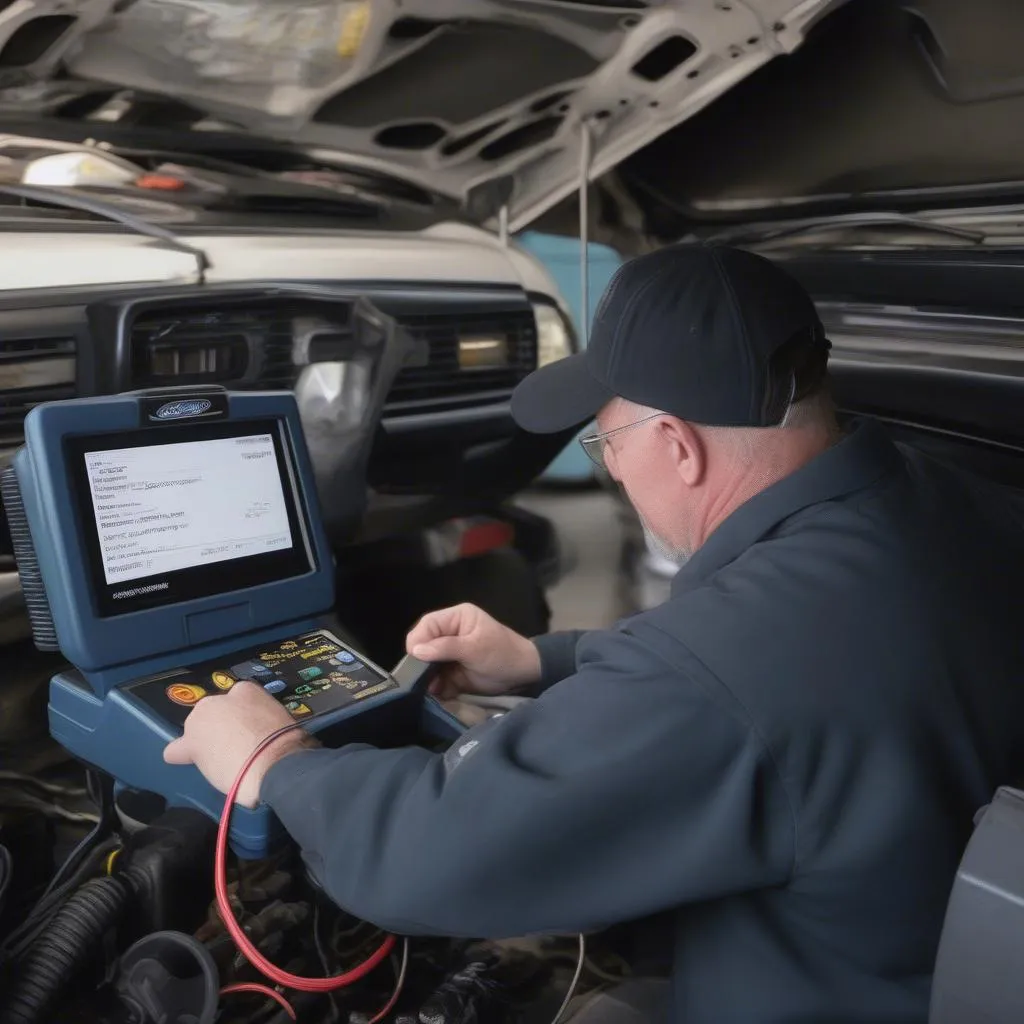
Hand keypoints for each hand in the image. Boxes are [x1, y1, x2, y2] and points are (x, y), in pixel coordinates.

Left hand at [163, 681, 316, 807]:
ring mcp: (202, 719)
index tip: (252, 732)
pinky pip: (176, 750)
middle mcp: (219, 698)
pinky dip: (182, 756)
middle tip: (237, 747)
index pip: (238, 701)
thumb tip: (262, 732)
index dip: (243, 719)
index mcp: (246, 690)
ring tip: (223, 761)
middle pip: (213, 714)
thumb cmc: (286, 742)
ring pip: (196, 731)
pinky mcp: (190, 743)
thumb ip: (263, 719)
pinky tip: (191, 764)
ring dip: (205, 742)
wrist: (273, 762)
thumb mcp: (281, 719)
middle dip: (220, 728)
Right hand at [406, 603, 541, 700]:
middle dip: (421, 662)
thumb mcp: (475, 648)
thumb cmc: (503, 654)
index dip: (419, 640)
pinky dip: (436, 687)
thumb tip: (417, 650)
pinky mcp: (453, 673)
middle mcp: (450, 633)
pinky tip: (438, 694)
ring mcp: (451, 654)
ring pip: (427, 664)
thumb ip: (446, 647)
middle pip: (423, 644)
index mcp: (456, 618)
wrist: (524, 676)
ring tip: (431, 688)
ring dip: (426, 677)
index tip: (417, 658)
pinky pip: (436, 679)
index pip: (428, 624)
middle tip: (422, 677)